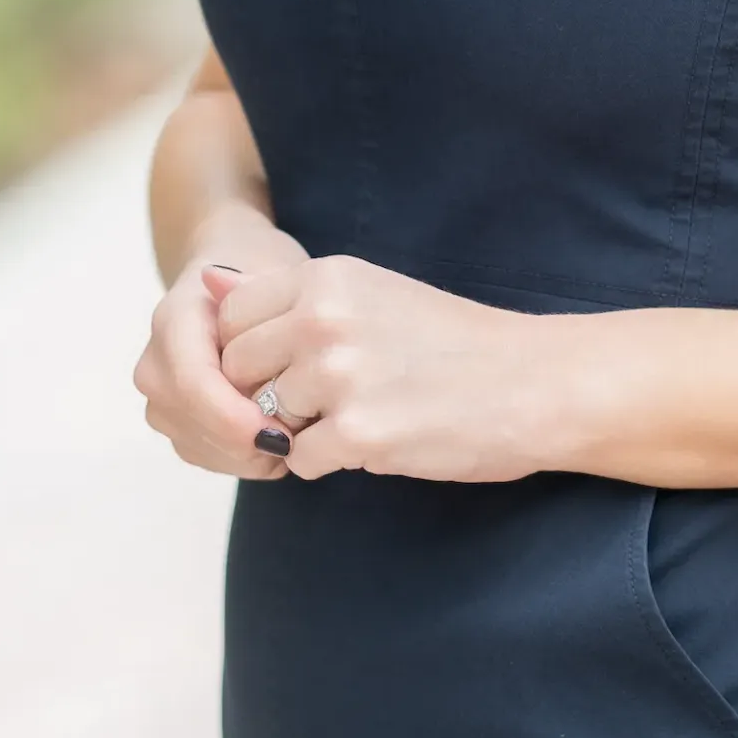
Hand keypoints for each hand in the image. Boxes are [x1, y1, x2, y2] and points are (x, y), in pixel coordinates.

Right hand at [133, 231, 309, 478]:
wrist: (235, 279)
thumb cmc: (261, 277)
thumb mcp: (272, 275)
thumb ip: (257, 294)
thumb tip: (222, 286)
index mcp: (173, 320)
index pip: (192, 383)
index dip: (232, 417)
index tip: (282, 435)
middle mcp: (155, 363)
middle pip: (192, 422)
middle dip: (246, 443)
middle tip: (302, 444)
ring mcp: (159, 397)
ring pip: (198, 447)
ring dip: (247, 454)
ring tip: (296, 438)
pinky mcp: (173, 423)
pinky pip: (204, 455)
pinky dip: (242, 459)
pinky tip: (275, 440)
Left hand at [211, 252, 561, 482]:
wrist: (534, 383)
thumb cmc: (452, 341)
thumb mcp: (368, 293)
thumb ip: (289, 296)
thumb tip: (204, 287)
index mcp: (327, 277)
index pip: (230, 318)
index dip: (252, 352)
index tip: (292, 363)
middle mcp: (324, 318)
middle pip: (236, 370)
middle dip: (265, 393)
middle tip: (326, 398)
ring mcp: (339, 375)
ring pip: (265, 417)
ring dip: (301, 428)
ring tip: (362, 413)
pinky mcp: (360, 433)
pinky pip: (302, 460)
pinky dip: (331, 460)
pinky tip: (379, 438)